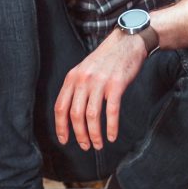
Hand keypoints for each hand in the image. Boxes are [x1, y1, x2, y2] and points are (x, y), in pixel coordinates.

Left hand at [54, 30, 148, 150]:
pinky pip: (111, 111)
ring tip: (97, 145)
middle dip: (79, 135)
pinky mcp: (116, 84)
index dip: (61, 127)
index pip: (60, 107)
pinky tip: (111, 136)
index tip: (64, 140)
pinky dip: (110, 127)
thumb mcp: (84, 70)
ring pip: (91, 116)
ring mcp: (100, 82)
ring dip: (94, 134)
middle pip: (75, 115)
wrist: (127, 43)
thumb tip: (71, 115)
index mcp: (72, 77)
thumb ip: (77, 88)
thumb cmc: (106, 59)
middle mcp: (83, 80)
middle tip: (85, 146)